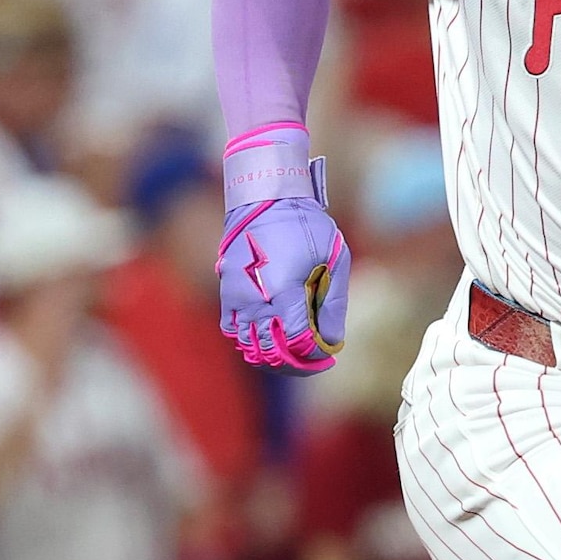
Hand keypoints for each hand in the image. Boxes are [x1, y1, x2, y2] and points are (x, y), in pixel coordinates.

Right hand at [217, 196, 351, 373]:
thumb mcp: (334, 260)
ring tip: (292, 351)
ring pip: (248, 344)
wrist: (265, 198)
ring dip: (270, 354)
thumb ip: (332, 304)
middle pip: (270, 350)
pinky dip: (249, 339)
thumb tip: (332, 341)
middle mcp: (255, 297)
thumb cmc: (305, 226)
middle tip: (312, 358)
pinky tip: (269, 335)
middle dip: (294, 361)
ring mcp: (236, 296)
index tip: (326, 353)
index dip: (312, 353)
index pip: (296, 340)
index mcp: (284, 289)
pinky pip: (231, 329)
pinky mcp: (226, 291)